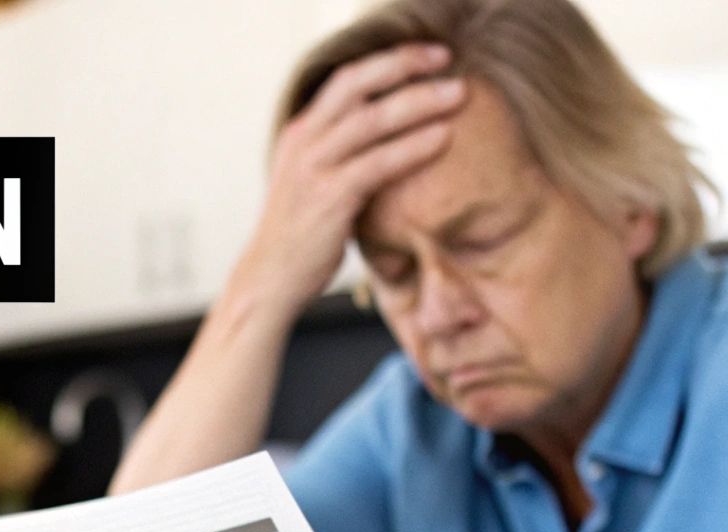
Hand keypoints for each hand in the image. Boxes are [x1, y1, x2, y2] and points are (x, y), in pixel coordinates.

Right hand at [231, 43, 465, 312]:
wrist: (270, 279)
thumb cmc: (301, 236)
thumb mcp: (315, 183)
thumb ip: (342, 158)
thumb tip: (388, 146)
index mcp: (301, 132)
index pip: (345, 79)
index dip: (387, 60)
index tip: (426, 56)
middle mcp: (303, 141)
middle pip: (357, 85)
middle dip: (404, 66)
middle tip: (445, 59)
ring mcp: (313, 168)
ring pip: (371, 119)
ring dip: (418, 102)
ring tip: (457, 94)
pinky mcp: (329, 198)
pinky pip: (378, 163)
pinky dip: (413, 147)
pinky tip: (443, 138)